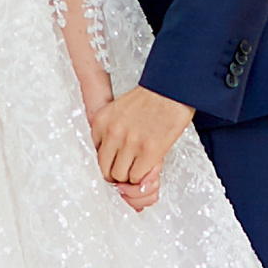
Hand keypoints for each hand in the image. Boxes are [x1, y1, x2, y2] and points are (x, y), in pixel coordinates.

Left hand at [93, 83, 191, 207]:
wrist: (172, 90)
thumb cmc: (151, 99)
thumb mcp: (119, 112)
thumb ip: (111, 133)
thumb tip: (113, 158)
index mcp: (100, 121)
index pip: (95, 154)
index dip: (109, 161)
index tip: (118, 161)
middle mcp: (112, 133)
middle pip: (104, 169)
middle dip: (117, 173)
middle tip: (128, 170)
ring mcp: (130, 143)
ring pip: (120, 176)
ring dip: (130, 175)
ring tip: (139, 166)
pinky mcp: (149, 152)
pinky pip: (137, 177)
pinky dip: (143, 176)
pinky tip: (148, 165)